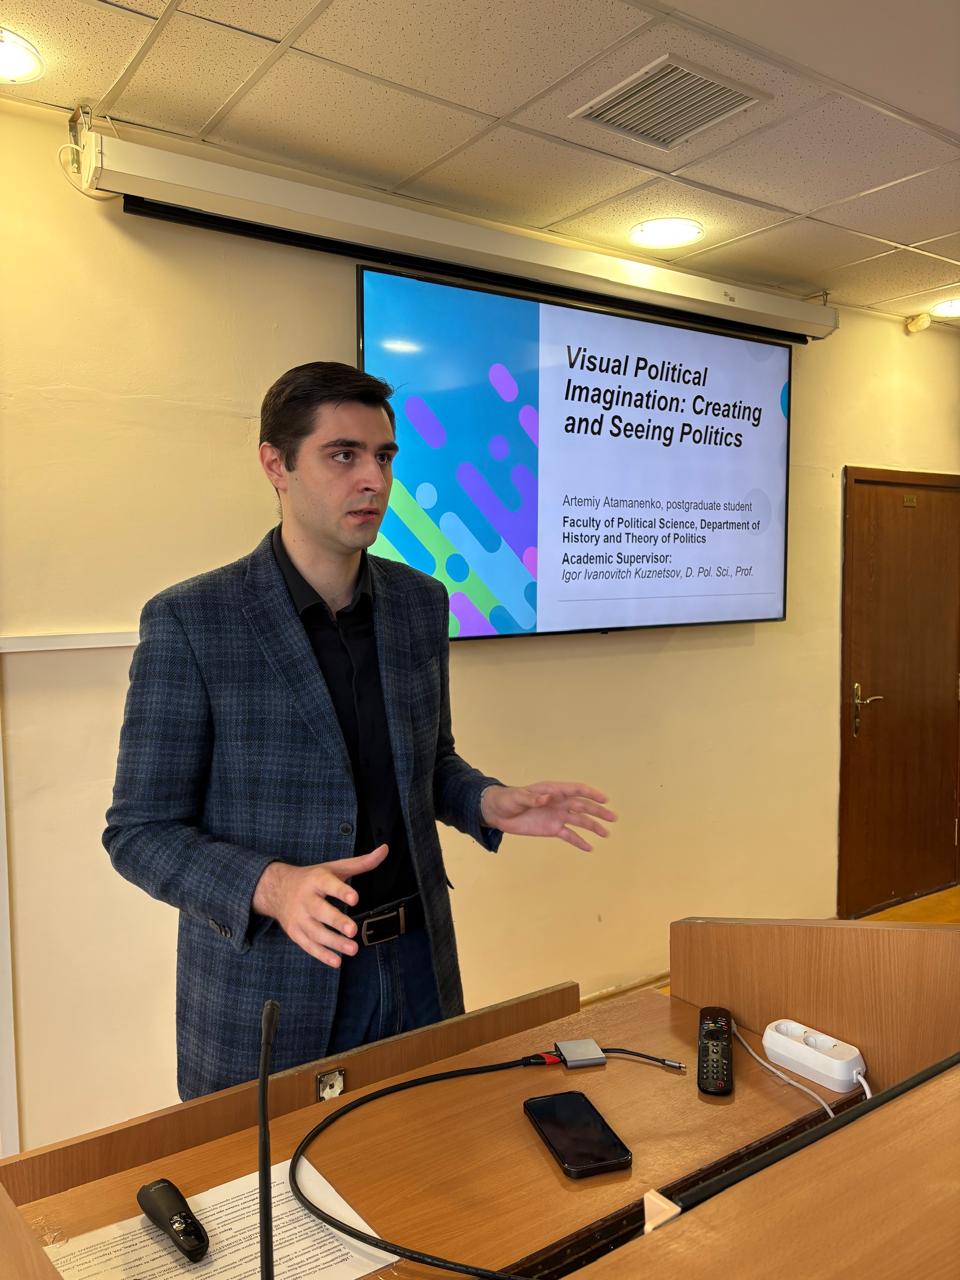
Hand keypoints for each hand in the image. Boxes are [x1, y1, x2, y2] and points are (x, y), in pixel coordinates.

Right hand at [252, 844, 388, 966]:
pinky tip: (337, 961)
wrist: (277, 889)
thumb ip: (361, 862)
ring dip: (334, 943)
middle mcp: (305, 899)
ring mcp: (299, 918)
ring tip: (353, 949)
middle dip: (337, 921)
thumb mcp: (334, 867)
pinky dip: (322, 955)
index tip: (355, 898)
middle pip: (321, 912)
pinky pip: (308, 946)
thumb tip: (385, 849)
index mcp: (316, 880)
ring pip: (316, 932)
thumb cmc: (313, 878)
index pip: (329, 885)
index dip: (341, 891)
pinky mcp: (295, 933)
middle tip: (353, 930)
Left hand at [480, 783, 615, 851]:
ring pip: (579, 821)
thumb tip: (545, 799)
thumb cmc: (507, 800)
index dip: (591, 793)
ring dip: (593, 826)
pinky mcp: (552, 829)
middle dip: (598, 811)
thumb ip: (531, 798)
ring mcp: (557, 816)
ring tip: (606, 834)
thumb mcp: (517, 797)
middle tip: (613, 817)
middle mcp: (558, 802)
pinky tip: (590, 848)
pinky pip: (569, 835)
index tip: (604, 799)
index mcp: (552, 791)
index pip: (576, 790)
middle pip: (583, 806)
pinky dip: (579, 841)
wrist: (497, 813)